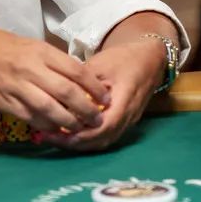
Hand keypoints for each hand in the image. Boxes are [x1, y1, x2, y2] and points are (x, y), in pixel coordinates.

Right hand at [0, 27, 109, 133]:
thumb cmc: (7, 48)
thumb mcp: (34, 47)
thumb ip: (55, 62)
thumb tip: (81, 81)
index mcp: (41, 52)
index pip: (76, 71)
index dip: (94, 87)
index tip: (106, 98)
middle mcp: (31, 69)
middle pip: (67, 92)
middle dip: (86, 109)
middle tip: (98, 119)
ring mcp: (18, 87)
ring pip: (50, 109)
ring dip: (69, 122)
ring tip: (80, 128)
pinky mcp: (6, 103)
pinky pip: (31, 118)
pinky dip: (47, 125)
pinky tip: (56, 129)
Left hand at [46, 38, 166, 151]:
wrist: (149, 59)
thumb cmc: (123, 58)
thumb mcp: (99, 64)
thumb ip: (81, 82)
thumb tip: (59, 98)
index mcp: (125, 100)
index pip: (105, 126)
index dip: (82, 134)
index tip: (59, 133)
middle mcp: (129, 116)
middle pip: (103, 138)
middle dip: (76, 142)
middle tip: (51, 138)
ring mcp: (129, 121)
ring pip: (105, 140)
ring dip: (82, 143)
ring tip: (57, 138)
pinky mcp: (125, 121)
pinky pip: (107, 135)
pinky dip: (89, 138)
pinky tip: (72, 134)